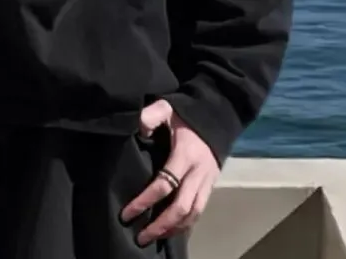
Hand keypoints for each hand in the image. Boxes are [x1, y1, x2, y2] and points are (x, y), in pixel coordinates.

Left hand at [119, 99, 220, 246]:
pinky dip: (187, 224)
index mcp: (185, 155)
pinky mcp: (211, 185)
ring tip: (155, 237)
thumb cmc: (188, 115)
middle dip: (161, 225)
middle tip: (141, 237)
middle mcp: (198, 172)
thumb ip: (151, 116)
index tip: (127, 214)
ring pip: (193, 214)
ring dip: (174, 229)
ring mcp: (206, 181)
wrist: (218, 116)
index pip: (164, 185)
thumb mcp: (168, 108)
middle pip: (181, 207)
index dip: (145, 201)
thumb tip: (138, 129)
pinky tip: (173, 230)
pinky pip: (200, 210)